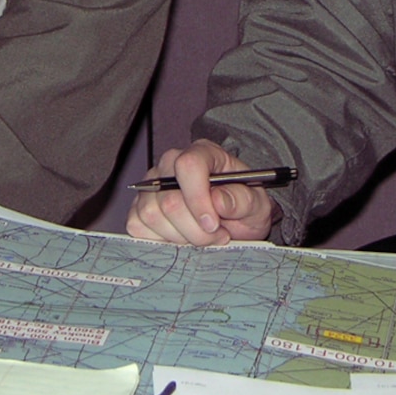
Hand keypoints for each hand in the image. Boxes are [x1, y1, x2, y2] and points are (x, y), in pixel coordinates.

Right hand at [125, 140, 276, 245]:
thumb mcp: (257, 204)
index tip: (213, 224)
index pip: (188, 165)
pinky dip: (162, 241)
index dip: (198, 198)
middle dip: (196, 230)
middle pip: (169, 200)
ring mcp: (151, 186)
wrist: (234, 221)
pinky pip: (138, 227)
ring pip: (152, 216)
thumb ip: (242, 200)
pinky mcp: (139, 208)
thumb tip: (219, 201)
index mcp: (203, 153)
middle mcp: (171, 165)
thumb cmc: (243, 206)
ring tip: (203, 237)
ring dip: (181, 237)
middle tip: (218, 236)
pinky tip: (183, 238)